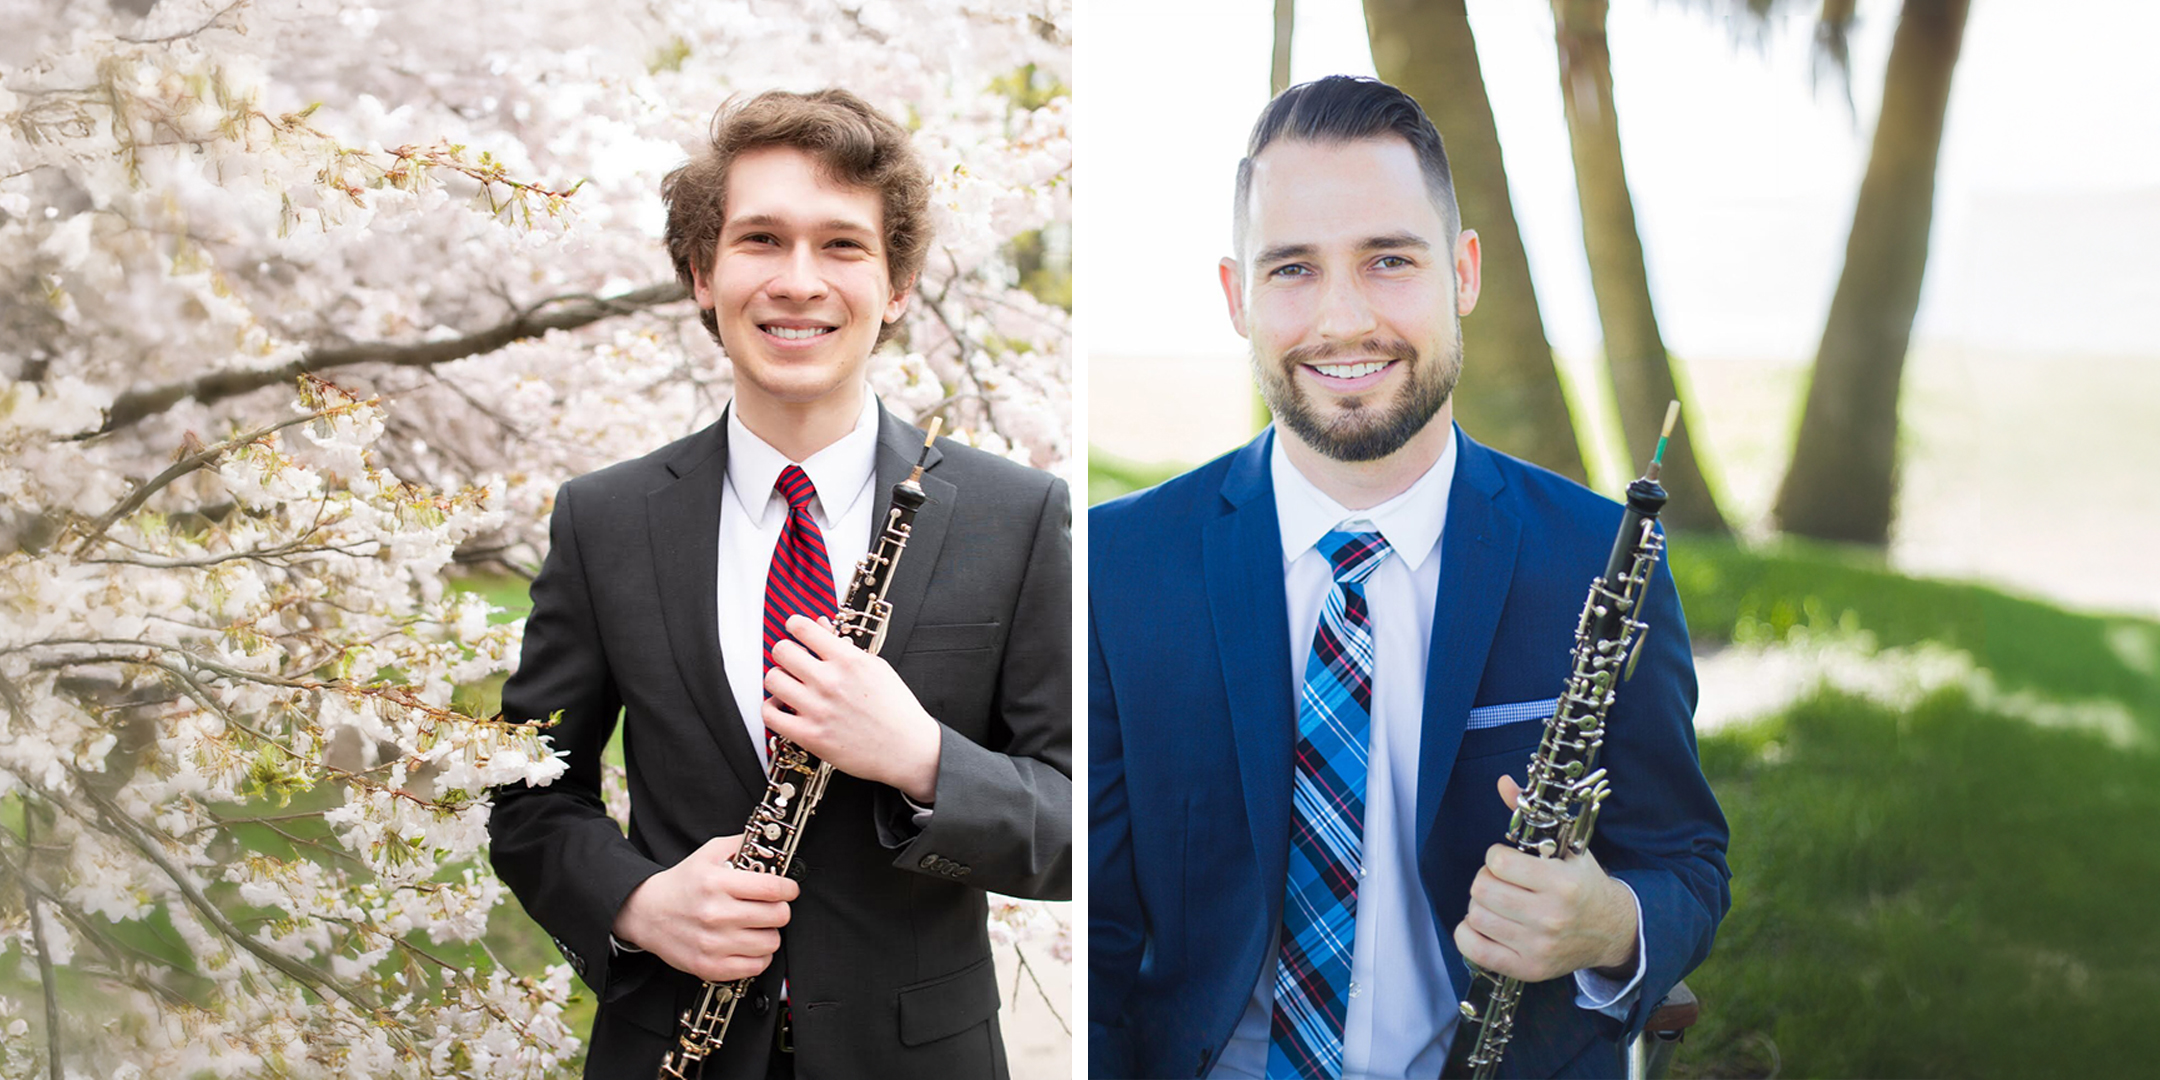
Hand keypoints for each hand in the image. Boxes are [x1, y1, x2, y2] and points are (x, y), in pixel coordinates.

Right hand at [611, 834, 797, 981]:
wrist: (646, 913)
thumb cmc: (683, 884)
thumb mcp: (708, 854)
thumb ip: (740, 844)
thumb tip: (771, 844)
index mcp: (717, 883)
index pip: (772, 888)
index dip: (789, 888)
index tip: (789, 889)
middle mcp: (716, 913)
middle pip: (777, 916)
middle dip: (780, 909)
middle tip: (771, 907)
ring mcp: (713, 943)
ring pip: (771, 943)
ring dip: (770, 933)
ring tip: (758, 926)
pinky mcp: (709, 966)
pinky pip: (756, 966)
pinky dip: (759, 956)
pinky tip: (749, 944)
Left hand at [764, 613, 942, 802]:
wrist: (908, 749)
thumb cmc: (896, 710)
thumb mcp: (877, 667)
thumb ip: (846, 646)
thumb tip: (821, 626)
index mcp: (849, 660)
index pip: (804, 628)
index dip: (794, 625)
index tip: (794, 630)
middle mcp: (830, 681)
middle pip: (782, 651)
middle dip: (785, 652)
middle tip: (791, 661)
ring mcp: (818, 708)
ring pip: (772, 679)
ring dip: (778, 679)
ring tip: (788, 685)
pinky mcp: (810, 735)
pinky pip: (770, 715)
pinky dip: (771, 708)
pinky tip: (782, 707)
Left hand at [1453, 775, 1639, 981]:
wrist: (1613, 931)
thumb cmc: (1585, 885)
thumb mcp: (1568, 847)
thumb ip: (1531, 814)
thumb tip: (1503, 782)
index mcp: (1561, 884)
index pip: (1498, 862)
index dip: (1496, 857)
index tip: (1507, 861)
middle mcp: (1550, 917)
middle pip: (1482, 889)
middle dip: (1486, 879)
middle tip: (1501, 882)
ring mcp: (1538, 946)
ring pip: (1476, 916)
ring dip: (1480, 905)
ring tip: (1498, 903)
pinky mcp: (1528, 969)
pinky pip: (1474, 949)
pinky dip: (1469, 934)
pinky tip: (1486, 925)